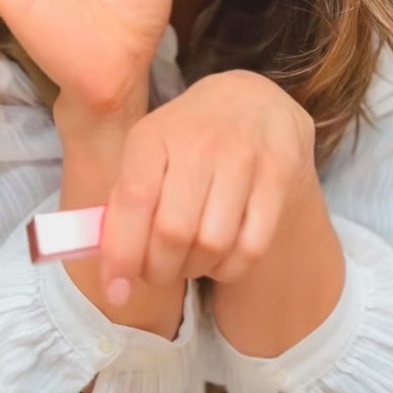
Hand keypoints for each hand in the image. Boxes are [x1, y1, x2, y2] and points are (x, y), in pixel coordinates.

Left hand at [99, 70, 315, 302]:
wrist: (252, 101)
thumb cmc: (187, 140)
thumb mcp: (147, 155)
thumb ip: (125, 207)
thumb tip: (112, 273)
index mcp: (154, 135)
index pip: (134, 199)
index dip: (122, 253)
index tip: (115, 291)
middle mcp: (199, 140)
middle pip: (174, 231)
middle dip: (159, 269)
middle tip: (157, 272)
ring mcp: (244, 154)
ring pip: (214, 243)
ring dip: (195, 269)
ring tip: (188, 259)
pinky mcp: (280, 173)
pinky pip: (252, 246)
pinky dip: (229, 267)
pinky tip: (220, 255)